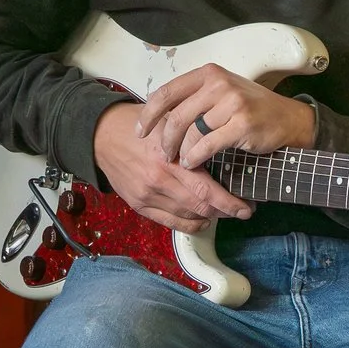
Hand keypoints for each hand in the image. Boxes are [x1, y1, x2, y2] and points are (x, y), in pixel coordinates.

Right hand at [92, 102, 250, 232]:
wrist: (101, 135)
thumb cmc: (138, 127)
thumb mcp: (170, 122)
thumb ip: (194, 135)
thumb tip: (226, 146)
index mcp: (168, 158)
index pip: (207, 190)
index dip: (231, 202)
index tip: (248, 205)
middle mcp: (158, 180)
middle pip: (201, 207)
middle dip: (226, 211)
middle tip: (243, 209)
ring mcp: (147, 195)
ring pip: (189, 216)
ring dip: (211, 217)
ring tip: (225, 211)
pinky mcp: (139, 204)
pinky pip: (170, 223)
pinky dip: (190, 225)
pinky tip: (202, 220)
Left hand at [134, 63, 316, 169]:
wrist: (287, 119)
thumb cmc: (249, 108)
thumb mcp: (220, 93)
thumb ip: (193, 99)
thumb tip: (158, 117)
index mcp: (208, 74)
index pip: (167, 92)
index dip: (148, 114)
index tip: (139, 131)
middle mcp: (219, 84)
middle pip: (177, 115)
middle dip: (165, 139)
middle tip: (163, 153)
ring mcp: (232, 103)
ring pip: (192, 132)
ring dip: (182, 151)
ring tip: (181, 160)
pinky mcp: (242, 124)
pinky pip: (207, 145)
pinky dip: (196, 157)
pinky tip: (193, 162)